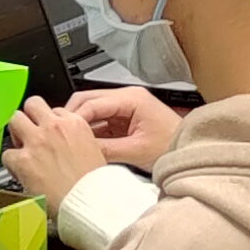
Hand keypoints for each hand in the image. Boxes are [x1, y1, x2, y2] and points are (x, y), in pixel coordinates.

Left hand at [3, 97, 119, 198]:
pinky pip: (6, 154)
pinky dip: (11, 163)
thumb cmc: (95, 185)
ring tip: (21, 147)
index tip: (48, 133)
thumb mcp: (95, 152)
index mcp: (75, 124)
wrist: (90, 203)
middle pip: (32, 104)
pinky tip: (19, 172)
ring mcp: (37, 141)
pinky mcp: (23, 160)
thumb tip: (66, 144)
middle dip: (29, 117)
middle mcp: (54, 127)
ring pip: (14, 119)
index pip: (55, 110)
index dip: (49, 122)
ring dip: (16, 132)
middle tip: (29, 132)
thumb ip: (77, 141)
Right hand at [55, 87, 179, 169]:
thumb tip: (81, 151)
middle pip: (87, 101)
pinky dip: (91, 132)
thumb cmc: (173, 146)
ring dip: (81, 126)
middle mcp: (127, 97)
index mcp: (131, 98)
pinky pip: (100, 122)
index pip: (91, 102)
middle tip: (58, 134)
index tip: (60, 132)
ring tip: (68, 142)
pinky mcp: (124, 120)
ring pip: (92, 111)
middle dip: (72, 118)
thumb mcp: (136, 151)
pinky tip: (83, 145)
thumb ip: (106, 150)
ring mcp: (125, 108)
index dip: (73, 118)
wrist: (191, 152)